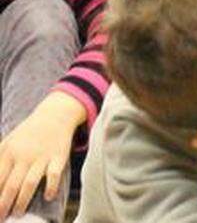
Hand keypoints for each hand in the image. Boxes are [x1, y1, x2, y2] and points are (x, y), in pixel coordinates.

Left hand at [0, 92, 83, 217]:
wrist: (55, 115)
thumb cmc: (29, 132)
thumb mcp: (8, 141)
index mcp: (9, 152)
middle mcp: (24, 155)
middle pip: (11, 185)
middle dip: (4, 204)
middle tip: (1, 217)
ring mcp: (42, 157)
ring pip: (30, 183)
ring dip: (23, 201)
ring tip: (18, 213)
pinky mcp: (59, 157)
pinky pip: (55, 175)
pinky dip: (51, 187)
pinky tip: (48, 197)